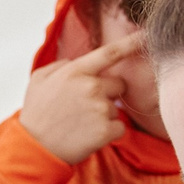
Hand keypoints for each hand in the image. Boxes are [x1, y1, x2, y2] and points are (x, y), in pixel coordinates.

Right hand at [17, 32, 143, 162]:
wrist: (35, 148)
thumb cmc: (36, 114)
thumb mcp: (38, 80)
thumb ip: (60, 65)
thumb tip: (75, 61)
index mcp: (75, 71)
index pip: (110, 52)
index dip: (132, 42)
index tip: (148, 35)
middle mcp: (91, 87)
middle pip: (119, 84)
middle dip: (108, 93)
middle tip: (86, 106)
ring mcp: (100, 109)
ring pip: (117, 108)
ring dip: (104, 116)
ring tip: (81, 124)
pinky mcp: (106, 130)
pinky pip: (120, 127)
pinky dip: (108, 133)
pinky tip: (89, 135)